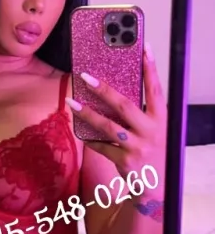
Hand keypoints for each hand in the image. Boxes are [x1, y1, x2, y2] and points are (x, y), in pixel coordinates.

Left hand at [66, 43, 166, 192]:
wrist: (155, 185)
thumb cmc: (150, 150)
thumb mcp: (152, 129)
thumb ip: (141, 113)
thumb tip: (112, 91)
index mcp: (161, 119)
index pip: (156, 89)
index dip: (150, 69)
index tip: (144, 48)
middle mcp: (152, 131)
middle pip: (124, 105)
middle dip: (104, 90)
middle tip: (85, 76)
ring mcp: (138, 146)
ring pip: (108, 126)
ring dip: (88, 113)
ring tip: (72, 103)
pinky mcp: (125, 161)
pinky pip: (101, 146)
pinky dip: (90, 138)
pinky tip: (79, 130)